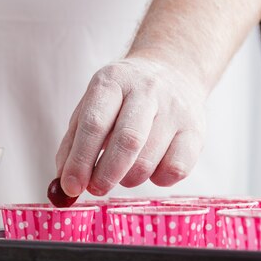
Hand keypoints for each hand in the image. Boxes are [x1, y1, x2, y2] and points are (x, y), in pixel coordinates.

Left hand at [55, 57, 207, 196]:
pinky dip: (157, 179)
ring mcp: (175, 109)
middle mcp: (146, 90)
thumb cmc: (121, 99)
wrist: (172, 70)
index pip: (94, 123)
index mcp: (112, 81)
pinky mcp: (197, 130)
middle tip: (95, 189)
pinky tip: (151, 167)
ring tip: (122, 172)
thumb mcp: (91, 107)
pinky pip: (176, 170)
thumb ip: (72, 145)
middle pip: (127, 141)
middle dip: (106, 174)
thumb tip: (64, 186)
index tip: (70, 187)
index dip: (80, 159)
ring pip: (149, 161)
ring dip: (129, 178)